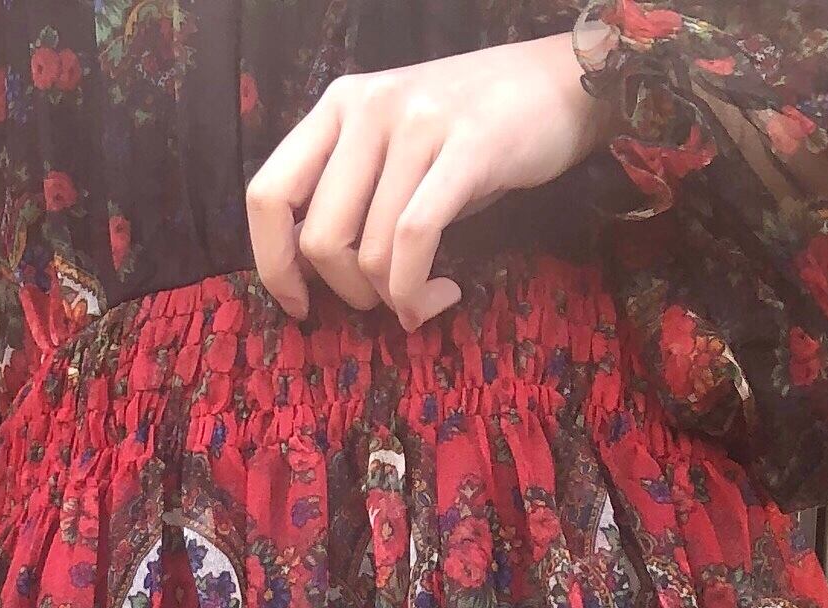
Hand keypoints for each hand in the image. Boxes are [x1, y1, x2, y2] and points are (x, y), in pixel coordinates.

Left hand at [246, 36, 611, 330]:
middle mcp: (368, 107)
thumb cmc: (471, 131)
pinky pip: (413, 241)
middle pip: (319, 239)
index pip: (268, 194)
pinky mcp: (465, 148)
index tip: (300, 305)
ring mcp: (416, 124)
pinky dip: (417, 291)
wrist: (559, 82)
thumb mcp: (394, 148)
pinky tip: (441, 298)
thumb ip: (349, 193)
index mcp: (338, 106)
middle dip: (348, 293)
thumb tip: (309, 271)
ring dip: (394, 300)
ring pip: (369, 251)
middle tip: (385, 303)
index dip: (273, 264)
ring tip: (423, 301)